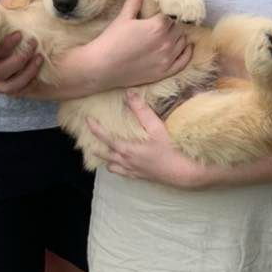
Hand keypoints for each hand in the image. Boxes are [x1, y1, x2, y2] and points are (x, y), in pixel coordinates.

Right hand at [0, 0, 42, 96]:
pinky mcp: (5, 85)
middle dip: (18, 59)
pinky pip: (17, 91)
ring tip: (38, 55)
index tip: (19, 34)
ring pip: (8, 87)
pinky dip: (30, 80)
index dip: (4, 48)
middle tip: (33, 41)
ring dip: (26, 72)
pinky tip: (37, 63)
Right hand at [81, 0, 192, 91]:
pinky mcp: (165, 72)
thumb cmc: (111, 40)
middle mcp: (167, 42)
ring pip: (183, 42)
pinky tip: (186, 46)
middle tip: (167, 20)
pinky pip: (183, 61)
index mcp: (158, 26)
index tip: (167, 8)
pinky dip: (187, 53)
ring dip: (180, 36)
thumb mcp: (123, 17)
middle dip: (175, 23)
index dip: (170, 10)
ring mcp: (167, 59)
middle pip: (180, 27)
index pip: (174, 14)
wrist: (101, 67)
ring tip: (173, 32)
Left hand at [88, 91, 212, 188]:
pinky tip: (120, 163)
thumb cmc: (170, 149)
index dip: (95, 129)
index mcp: (126, 149)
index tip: (87, 120)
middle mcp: (125, 162)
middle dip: (96, 146)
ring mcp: (132, 171)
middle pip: (104, 154)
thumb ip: (141, 110)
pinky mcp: (139, 177)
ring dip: (106, 158)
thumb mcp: (156, 127)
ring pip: (111, 166)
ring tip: (104, 150)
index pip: (105, 138)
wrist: (183, 173)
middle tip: (91, 138)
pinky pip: (121, 173)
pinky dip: (117, 167)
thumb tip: (129, 94)